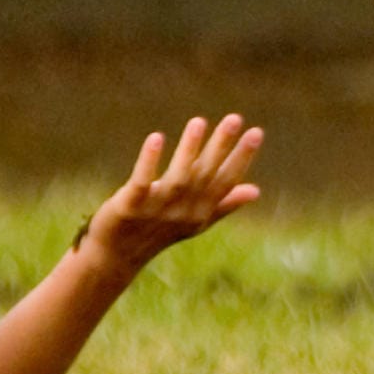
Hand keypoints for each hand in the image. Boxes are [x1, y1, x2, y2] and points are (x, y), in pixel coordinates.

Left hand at [78, 114, 263, 271]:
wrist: (117, 255)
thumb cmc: (159, 232)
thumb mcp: (196, 219)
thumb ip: (225, 204)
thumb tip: (256, 191)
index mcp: (201, 212)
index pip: (226, 181)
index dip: (242, 157)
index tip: (256, 132)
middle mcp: (183, 212)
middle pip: (205, 175)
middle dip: (221, 146)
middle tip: (235, 118)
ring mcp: (156, 210)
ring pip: (178, 178)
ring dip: (189, 150)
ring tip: (199, 122)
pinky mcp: (129, 207)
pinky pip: (142, 182)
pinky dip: (149, 162)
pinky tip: (156, 138)